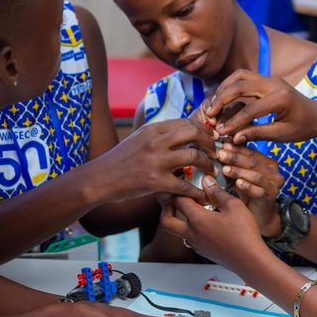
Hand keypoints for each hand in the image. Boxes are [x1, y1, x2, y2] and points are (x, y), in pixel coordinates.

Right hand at [93, 119, 216, 204]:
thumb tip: (182, 133)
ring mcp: (156, 161)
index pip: (186, 122)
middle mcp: (156, 141)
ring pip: (194, 156)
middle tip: (215, 152)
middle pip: (194, 133)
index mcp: (153, 129)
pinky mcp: (155, 182)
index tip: (211, 137)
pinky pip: (185, 185)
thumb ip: (159, 135)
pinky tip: (201, 194)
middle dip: (210, 142)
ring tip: (211, 171)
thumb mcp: (139, 139)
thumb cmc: (120, 160)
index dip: (204, 129)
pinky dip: (197, 191)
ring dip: (208, 164)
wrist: (100, 178)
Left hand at [159, 176, 272, 272]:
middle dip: (166, 208)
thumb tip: (207, 181)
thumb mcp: (234, 206)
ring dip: (178, 218)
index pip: (178, 199)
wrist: (250, 261)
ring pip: (176, 231)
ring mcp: (196, 244)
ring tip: (193, 209)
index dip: (180, 188)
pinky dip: (190, 228)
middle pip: (165, 220)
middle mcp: (192, 233)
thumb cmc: (244, 234)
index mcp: (197, 219)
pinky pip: (188, 238)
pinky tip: (206, 222)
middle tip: (175, 199)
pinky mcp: (203, 250)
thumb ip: (217, 192)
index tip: (185, 181)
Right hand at [203, 70, 316, 144]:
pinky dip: (230, 86)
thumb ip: (257, 134)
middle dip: (222, 99)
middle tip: (210, 114)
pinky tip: (222, 99)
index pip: (250, 110)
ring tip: (213, 105)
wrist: (316, 114)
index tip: (220, 132)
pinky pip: (243, 77)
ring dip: (224, 88)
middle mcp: (274, 83)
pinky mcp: (266, 80)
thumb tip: (234, 138)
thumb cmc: (303, 127)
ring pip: (239, 76)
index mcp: (280, 98)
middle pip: (240, 85)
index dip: (233, 122)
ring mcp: (270, 79)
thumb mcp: (282, 135)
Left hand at [218, 143, 282, 237]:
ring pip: (256, 175)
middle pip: (253, 162)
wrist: (258, 216)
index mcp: (268, 163)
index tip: (223, 145)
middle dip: (235, 157)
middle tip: (220, 155)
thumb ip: (235, 162)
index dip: (237, 148)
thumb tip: (222, 147)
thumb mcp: (240, 175)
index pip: (251, 152)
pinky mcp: (270, 198)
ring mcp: (274, 186)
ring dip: (239, 171)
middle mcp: (274, 172)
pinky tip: (237, 183)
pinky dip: (247, 186)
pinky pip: (258, 191)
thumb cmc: (248, 193)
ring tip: (225, 169)